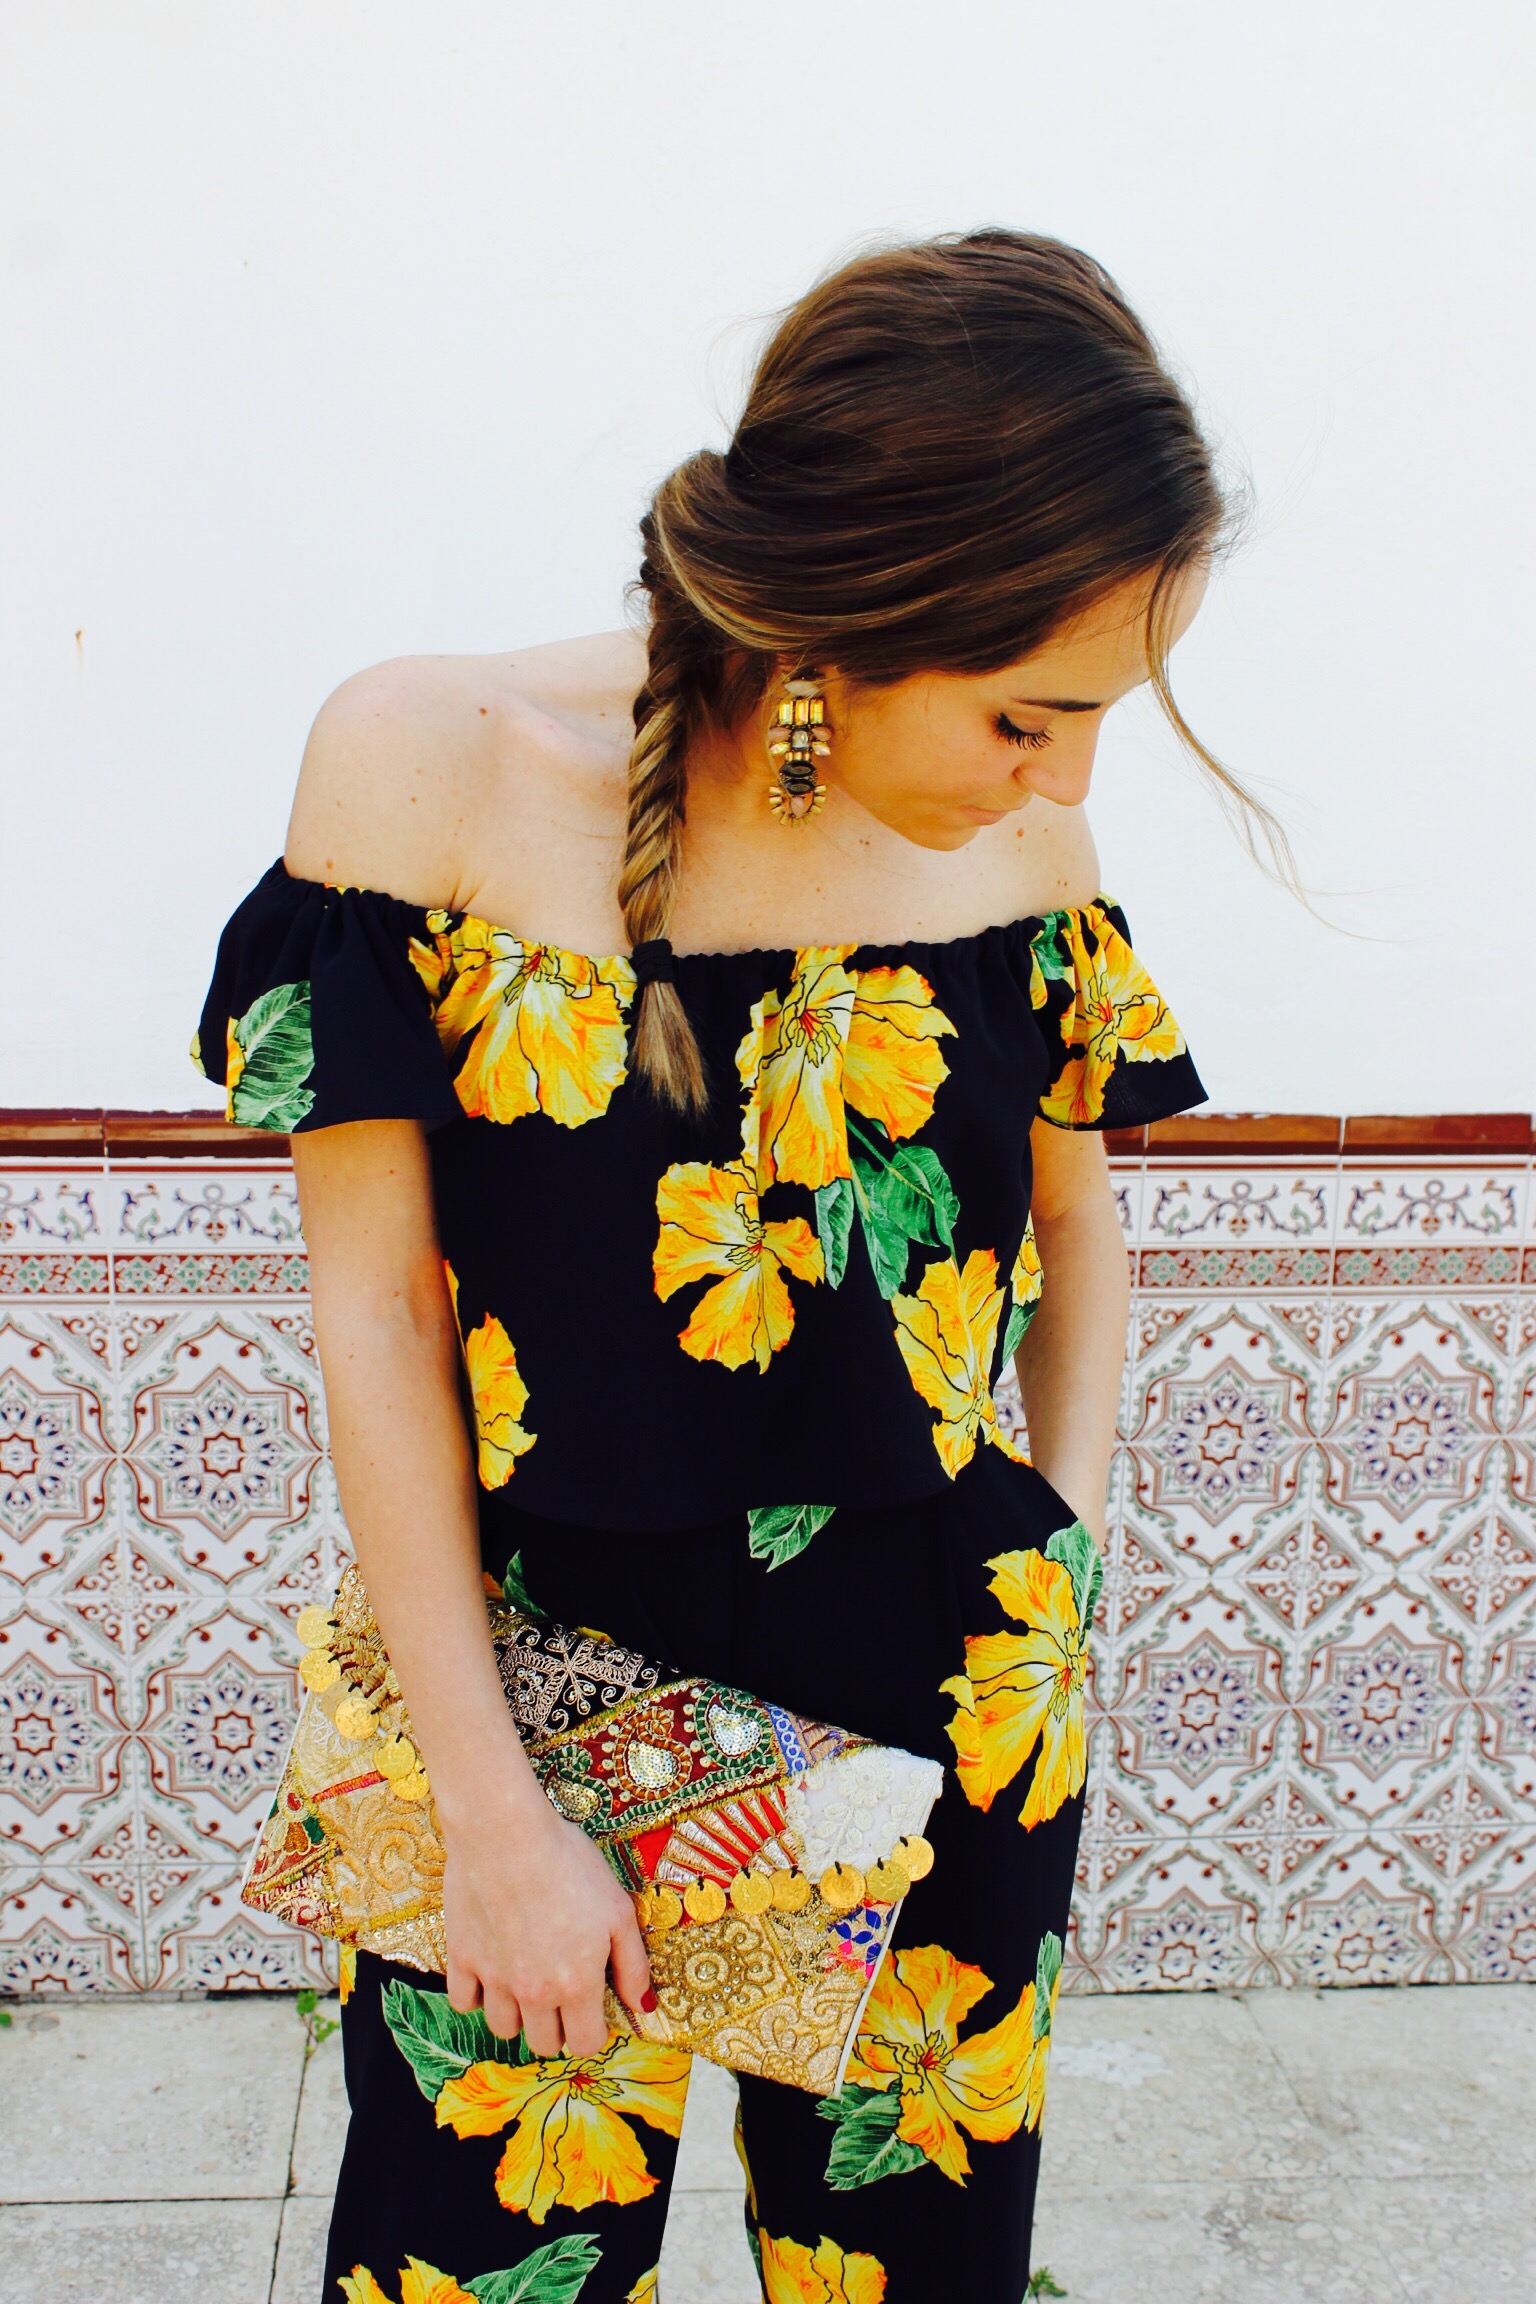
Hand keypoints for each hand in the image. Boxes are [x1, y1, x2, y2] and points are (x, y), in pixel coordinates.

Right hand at [440, 1779, 652, 2057]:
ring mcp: (494, 1979)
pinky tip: (492, 1969)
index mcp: (577, 1985)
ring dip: (518, 2014)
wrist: (508, 1835)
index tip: (592, 2011)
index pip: (584, 2044)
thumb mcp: (618, 1910)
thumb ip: (633, 1965)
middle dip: (557, 2027)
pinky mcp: (462, 1959)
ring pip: (503, 2027)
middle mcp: (534, 1993)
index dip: (592, 2032)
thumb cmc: (569, 1866)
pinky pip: (464, 2002)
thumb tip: (643, 2006)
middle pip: (543, 2043)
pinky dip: (477, 1994)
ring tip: (527, 1980)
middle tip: (561, 1995)